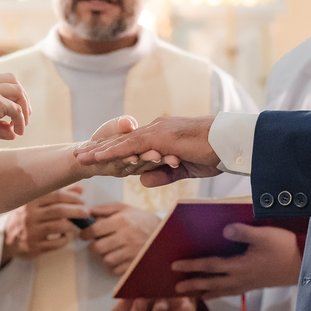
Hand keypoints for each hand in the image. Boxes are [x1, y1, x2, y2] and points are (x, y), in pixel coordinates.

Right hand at [0, 73, 30, 149]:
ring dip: (24, 108)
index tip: (12, 110)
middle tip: (25, 113)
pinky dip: (20, 120)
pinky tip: (17, 132)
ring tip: (22, 126)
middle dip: (21, 95)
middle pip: (12, 79)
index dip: (8, 94)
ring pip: (18, 91)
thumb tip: (13, 133)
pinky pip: (16, 109)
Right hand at [1, 185, 89, 264]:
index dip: (73, 198)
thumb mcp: (37, 203)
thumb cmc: (26, 217)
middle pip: (59, 211)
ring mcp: (31, 232)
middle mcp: (30, 216)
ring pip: (59, 227)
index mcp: (31, 201)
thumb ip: (59, 194)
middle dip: (77, 211)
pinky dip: (65, 240)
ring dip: (71, 225)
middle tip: (86, 212)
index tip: (82, 201)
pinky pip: (56, 243)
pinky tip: (64, 237)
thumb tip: (80, 189)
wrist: (6, 238)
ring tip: (73, 225)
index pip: (56, 196)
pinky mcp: (34, 247)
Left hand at [74, 116, 221, 186]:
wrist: (231, 142)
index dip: (113, 148)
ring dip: (100, 150)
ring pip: (122, 142)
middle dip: (99, 147)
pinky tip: (100, 157)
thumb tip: (143, 180)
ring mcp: (159, 131)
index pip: (133, 142)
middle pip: (122, 140)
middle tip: (79, 154)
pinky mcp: (161, 137)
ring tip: (80, 156)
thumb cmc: (215, 153)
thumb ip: (164, 173)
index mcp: (163, 135)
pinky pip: (133, 146)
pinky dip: (114, 152)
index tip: (96, 154)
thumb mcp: (185, 168)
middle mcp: (157, 129)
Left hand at [80, 203, 159, 275]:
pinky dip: (112, 266)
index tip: (84, 235)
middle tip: (95, 245)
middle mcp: (126, 237)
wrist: (166, 235)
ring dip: (102, 257)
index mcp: (121, 221)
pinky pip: (115, 270)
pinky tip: (116, 259)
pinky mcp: (135, 265)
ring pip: (105, 260)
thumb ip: (105, 209)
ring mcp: (131, 253)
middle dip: (92, 247)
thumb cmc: (142, 220)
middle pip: (97, 248)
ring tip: (107, 252)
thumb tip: (87, 212)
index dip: (85, 233)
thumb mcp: (125, 209)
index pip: (94, 230)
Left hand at [172, 224, 301, 297]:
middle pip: (211, 283)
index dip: (192, 266)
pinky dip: (219, 292)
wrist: (305, 264)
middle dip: (193, 285)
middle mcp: (240, 279)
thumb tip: (224, 231)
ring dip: (204, 292)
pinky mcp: (254, 284)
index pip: (210, 266)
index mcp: (240, 266)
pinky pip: (231, 291)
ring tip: (192, 295)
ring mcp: (247, 283)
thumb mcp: (265, 235)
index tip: (175, 266)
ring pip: (221, 290)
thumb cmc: (284, 247)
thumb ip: (243, 233)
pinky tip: (216, 292)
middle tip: (175, 289)